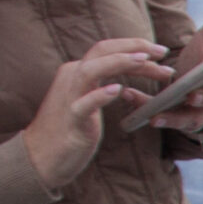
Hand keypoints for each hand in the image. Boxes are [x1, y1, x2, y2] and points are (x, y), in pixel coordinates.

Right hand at [24, 37, 168, 189]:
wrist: (40, 157)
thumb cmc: (69, 128)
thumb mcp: (87, 101)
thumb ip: (101, 86)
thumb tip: (126, 79)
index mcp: (77, 72)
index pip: (107, 50)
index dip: (134, 46)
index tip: (159, 52)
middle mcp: (71, 77)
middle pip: (101, 51)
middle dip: (133, 47)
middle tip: (162, 52)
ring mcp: (69, 97)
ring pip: (91, 70)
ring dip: (119, 62)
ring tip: (143, 60)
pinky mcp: (71, 119)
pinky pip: (84, 103)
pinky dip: (100, 95)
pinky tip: (118, 90)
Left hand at [152, 0, 202, 137]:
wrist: (184, 83)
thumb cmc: (201, 59)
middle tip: (192, 94)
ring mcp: (201, 113)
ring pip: (193, 118)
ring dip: (176, 117)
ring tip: (158, 113)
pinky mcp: (181, 120)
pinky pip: (169, 120)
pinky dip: (153, 115)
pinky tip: (137, 106)